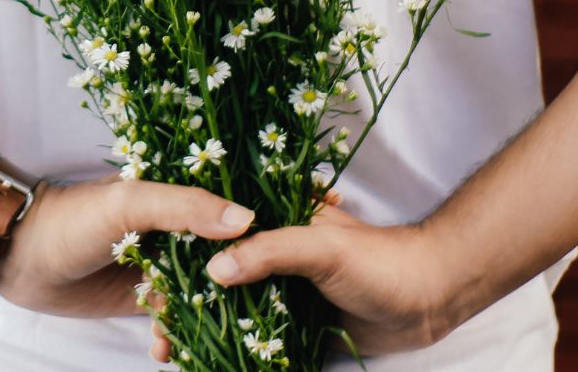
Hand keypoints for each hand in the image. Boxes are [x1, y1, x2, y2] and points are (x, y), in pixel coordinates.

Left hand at [0, 177, 255, 318]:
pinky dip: (174, 336)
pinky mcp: (141, 297)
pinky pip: (172, 319)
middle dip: (235, 290)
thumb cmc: (71, 218)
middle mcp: (174, 231)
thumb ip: (183, 208)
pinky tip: (165, 351)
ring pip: (200, 296)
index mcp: (176, 197)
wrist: (18, 255)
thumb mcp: (128, 204)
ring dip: (205, 321)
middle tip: (251, 318)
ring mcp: (159, 266)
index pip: (230, 215)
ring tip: (203, 342)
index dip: (255, 239)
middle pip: (222, 261)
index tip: (280, 263)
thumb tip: (246, 221)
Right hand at [149, 199, 455, 363]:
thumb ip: (270, 253)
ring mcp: (279, 288)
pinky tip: (202, 362)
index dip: (177, 254)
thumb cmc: (380, 259)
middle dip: (179, 302)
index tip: (146, 279)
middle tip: (153, 331)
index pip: (210, 231)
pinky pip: (253, 336)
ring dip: (199, 329)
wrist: (431, 298)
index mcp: (270, 219)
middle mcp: (268, 251)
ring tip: (167, 352)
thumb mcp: (321, 247)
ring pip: (227, 308)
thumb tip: (214, 272)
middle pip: (211, 274)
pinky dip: (229, 348)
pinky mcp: (293, 322)